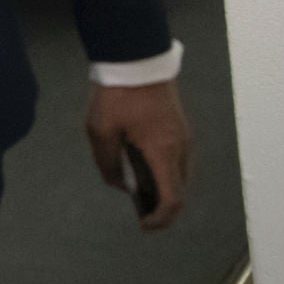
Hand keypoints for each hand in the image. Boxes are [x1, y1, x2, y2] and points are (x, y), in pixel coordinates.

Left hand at [86, 79, 190, 231]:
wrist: (137, 59)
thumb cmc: (117, 95)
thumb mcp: (100, 131)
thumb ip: (108, 162)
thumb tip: (119, 184)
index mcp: (163, 153)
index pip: (173, 199)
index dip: (161, 218)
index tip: (144, 224)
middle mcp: (180, 148)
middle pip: (179, 189)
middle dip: (162, 205)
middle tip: (139, 210)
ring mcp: (183, 136)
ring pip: (179, 174)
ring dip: (164, 186)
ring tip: (137, 188)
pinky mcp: (179, 126)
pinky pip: (176, 158)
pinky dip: (164, 170)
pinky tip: (141, 165)